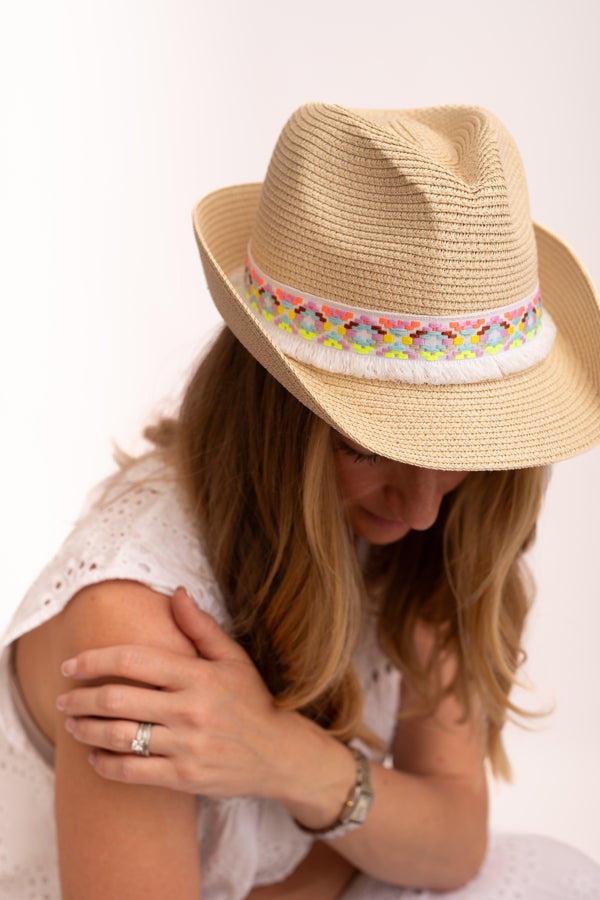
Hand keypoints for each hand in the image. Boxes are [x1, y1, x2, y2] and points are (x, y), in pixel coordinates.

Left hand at [56, 587, 293, 797]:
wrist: (279, 753)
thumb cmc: (252, 700)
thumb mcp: (233, 657)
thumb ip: (200, 626)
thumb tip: (177, 592)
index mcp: (198, 674)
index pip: (134, 660)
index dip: (95, 660)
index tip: (70, 665)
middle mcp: (190, 709)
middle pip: (118, 699)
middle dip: (81, 698)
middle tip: (63, 698)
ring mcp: (187, 745)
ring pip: (119, 737)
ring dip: (86, 730)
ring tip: (71, 725)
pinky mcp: (184, 777)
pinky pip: (132, 772)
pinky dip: (105, 765)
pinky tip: (94, 757)